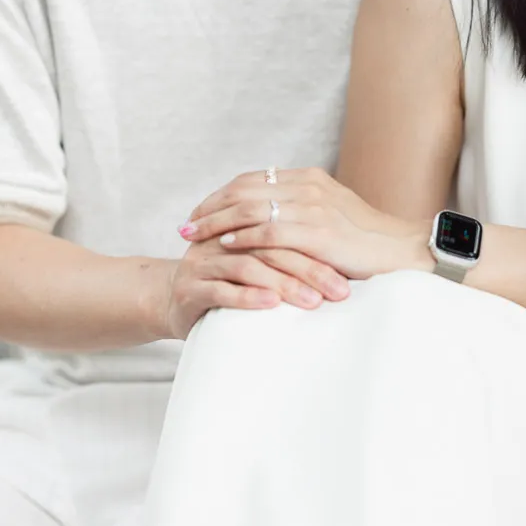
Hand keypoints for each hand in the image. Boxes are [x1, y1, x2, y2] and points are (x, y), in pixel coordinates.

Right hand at [157, 236, 350, 340]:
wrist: (175, 299)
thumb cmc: (229, 281)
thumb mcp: (260, 258)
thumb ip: (289, 245)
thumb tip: (346, 255)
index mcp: (243, 221)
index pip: (286, 226)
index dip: (319, 247)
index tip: (349, 272)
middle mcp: (223, 235)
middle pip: (273, 244)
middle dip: (310, 269)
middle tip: (338, 291)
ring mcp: (204, 260)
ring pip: (249, 266)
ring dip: (284, 284)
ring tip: (312, 302)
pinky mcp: (191, 286)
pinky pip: (222, 289)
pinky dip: (248, 296)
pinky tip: (270, 305)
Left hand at [184, 167, 427, 279]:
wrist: (401, 251)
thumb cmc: (365, 242)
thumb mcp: (330, 216)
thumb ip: (300, 212)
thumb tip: (267, 218)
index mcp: (308, 178)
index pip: (251, 180)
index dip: (220, 195)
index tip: (199, 211)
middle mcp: (307, 186)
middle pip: (243, 189)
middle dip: (210, 208)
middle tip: (185, 224)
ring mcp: (312, 207)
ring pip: (249, 208)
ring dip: (216, 223)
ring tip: (193, 236)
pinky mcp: (317, 232)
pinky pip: (269, 230)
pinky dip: (241, 237)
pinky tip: (223, 246)